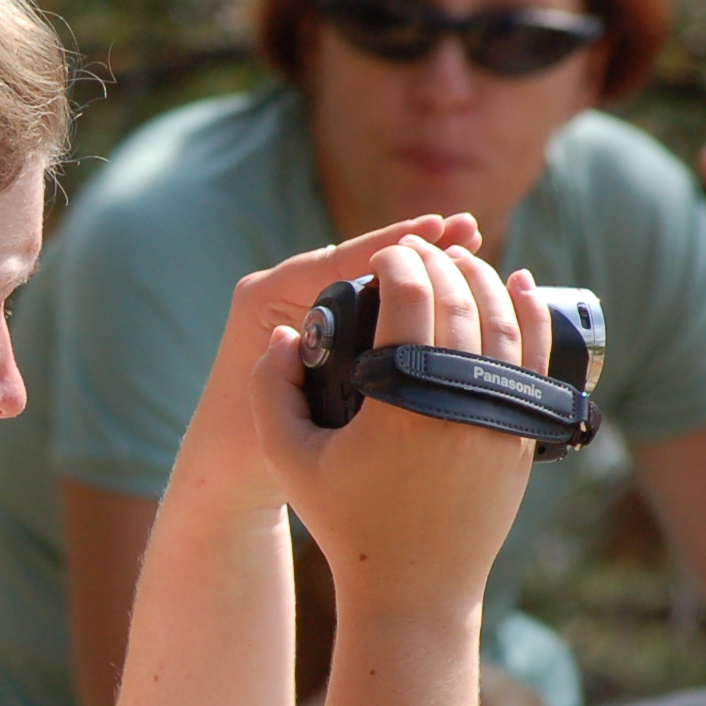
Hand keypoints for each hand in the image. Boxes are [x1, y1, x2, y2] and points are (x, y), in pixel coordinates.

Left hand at [178, 212, 481, 519]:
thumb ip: (280, 375)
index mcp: (265, 298)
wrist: (233, 475)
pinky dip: (414, 298)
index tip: (438, 230)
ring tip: (472, 245)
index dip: (391, 246)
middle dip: (416, 248)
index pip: (338, 261)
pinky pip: (376, 306)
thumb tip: (294, 334)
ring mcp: (310, 311)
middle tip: (468, 230)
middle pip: (363, 261)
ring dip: (422, 268)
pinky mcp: (327, 332)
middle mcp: (286, 293)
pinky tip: (459, 293)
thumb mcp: (268, 409)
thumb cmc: (245, 446)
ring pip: (375, 282)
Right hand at [249, 236, 548, 617]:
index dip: (394, 261)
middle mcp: (459, 401)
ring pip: (502, 317)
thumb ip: (267, 391)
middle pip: (457, 297)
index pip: (408, 297)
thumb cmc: (346, 523)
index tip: (379, 257)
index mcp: (402, 401)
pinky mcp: (525, 431)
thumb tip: (281, 334)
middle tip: (411, 254)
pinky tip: (516, 282)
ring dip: (478, 277)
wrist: (415, 588)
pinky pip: (535, 353)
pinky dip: (527, 309)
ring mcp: (501, 415)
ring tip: (453, 263)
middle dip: (434, 262)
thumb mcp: (286, 460)